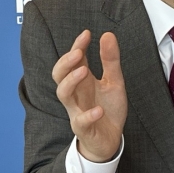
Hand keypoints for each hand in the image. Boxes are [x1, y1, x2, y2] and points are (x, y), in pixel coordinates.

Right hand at [52, 30, 126, 161]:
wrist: (110, 139)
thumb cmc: (107, 108)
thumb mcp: (114, 82)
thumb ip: (110, 60)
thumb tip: (108, 34)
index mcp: (82, 80)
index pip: (73, 60)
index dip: (77, 46)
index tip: (86, 34)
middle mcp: (76, 93)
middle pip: (59, 75)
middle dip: (66, 62)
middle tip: (78, 52)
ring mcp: (77, 110)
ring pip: (63, 95)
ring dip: (71, 81)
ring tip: (84, 71)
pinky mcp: (83, 128)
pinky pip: (80, 122)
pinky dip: (88, 115)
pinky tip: (99, 110)